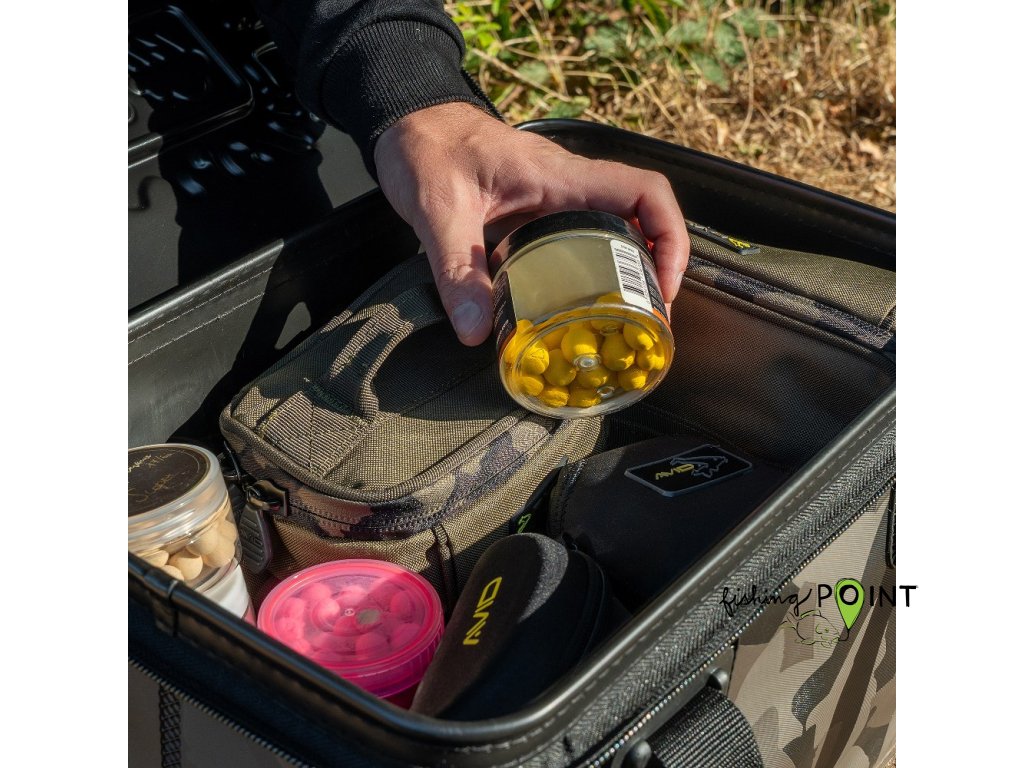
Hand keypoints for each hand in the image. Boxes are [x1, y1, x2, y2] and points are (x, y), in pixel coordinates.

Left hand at [373, 103, 688, 345]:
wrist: (408, 124)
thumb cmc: (427, 151)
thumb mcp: (438, 213)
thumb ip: (458, 272)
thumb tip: (478, 334)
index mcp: (561, 177)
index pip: (644, 192)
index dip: (670, 237)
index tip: (664, 285)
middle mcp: (569, 186)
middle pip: (641, 221)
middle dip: (655, 271)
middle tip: (645, 323)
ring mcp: (555, 199)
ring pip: (615, 233)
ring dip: (628, 275)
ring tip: (623, 324)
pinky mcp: (538, 214)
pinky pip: (582, 242)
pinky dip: (592, 274)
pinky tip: (576, 308)